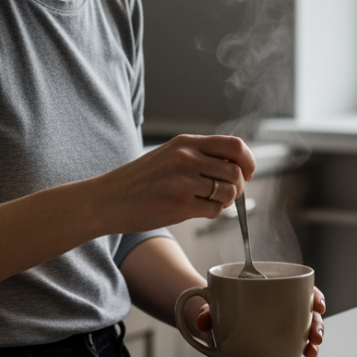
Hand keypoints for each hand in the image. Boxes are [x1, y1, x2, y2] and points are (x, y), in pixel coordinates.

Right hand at [96, 135, 254, 233]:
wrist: (107, 199)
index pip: (234, 145)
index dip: (248, 160)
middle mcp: (186, 158)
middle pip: (235, 171)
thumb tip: (236, 165)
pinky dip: (212, 213)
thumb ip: (199, 155)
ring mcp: (183, 182)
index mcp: (185, 143)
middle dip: (239, 185)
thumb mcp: (168, 155)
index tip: (248, 172)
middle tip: (227, 193)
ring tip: (209, 201)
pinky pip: (214, 211)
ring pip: (228, 192)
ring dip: (225, 201)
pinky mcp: (179, 206)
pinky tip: (197, 210)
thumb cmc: (139, 180)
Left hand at [191, 286, 327, 356]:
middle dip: (317, 325)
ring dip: (312, 343)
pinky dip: (300, 356)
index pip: (300, 288)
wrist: (212, 323)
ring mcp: (281, 326)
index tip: (318, 304)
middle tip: (315, 337)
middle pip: (308, 312)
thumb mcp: (210, 307)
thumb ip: (205, 312)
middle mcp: (281, 307)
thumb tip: (203, 321)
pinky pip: (294, 349)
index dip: (313, 295)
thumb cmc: (217, 308)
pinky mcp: (278, 344)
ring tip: (310, 353)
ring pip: (305, 332)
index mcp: (271, 290)